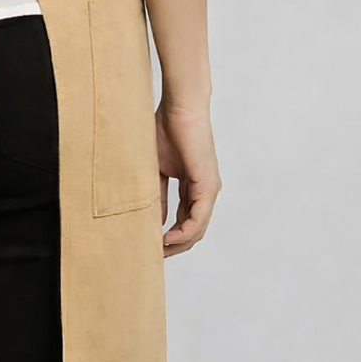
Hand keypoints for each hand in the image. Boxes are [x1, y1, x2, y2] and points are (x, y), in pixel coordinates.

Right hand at [155, 98, 220, 255]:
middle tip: (154, 255)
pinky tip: (168, 238)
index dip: (170, 235)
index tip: (151, 244)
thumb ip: (157, 193)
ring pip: (197, 229)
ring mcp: (209, 189)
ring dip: (179, 243)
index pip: (185, 220)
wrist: (180, 107)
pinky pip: (198, 218)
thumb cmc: (166, 128)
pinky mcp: (207, 185)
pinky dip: (184, 232)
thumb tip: (154, 221)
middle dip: (174, 245)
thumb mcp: (157, 168)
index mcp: (194, 186)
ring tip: (159, 251)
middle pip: (194, 230)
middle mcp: (205, 191)